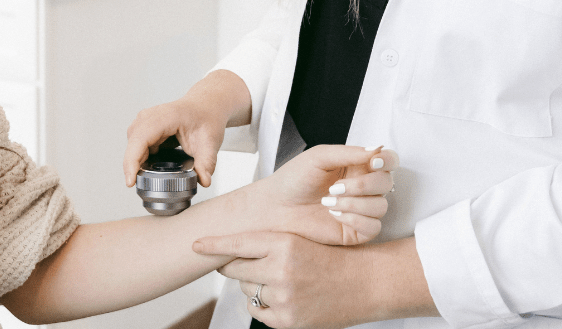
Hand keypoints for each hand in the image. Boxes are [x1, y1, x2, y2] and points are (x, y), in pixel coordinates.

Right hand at [124, 71, 249, 187]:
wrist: (206, 107)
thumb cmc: (206, 118)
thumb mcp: (210, 141)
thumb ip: (207, 162)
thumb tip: (204, 181)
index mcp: (166, 116)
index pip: (141, 138)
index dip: (132, 160)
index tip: (131, 181)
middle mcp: (151, 116)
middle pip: (134, 144)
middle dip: (134, 167)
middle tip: (143, 186)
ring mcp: (146, 121)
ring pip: (134, 146)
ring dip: (139, 163)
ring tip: (152, 177)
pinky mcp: (146, 129)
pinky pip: (138, 147)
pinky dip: (143, 160)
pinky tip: (153, 169)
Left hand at [194, 231, 366, 328]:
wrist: (365, 283)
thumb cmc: (335, 258)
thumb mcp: (301, 241)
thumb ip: (270, 245)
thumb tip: (236, 252)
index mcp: (285, 243)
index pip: (239, 243)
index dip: (214, 245)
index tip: (196, 245)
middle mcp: (281, 269)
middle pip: (236, 269)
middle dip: (237, 266)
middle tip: (252, 263)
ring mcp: (284, 297)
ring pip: (247, 290)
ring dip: (255, 285)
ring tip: (283, 280)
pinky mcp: (287, 320)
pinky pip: (258, 312)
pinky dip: (265, 306)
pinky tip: (285, 297)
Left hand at [258, 145, 396, 245]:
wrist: (275, 208)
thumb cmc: (294, 179)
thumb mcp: (319, 157)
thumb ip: (349, 152)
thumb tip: (377, 149)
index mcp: (356, 166)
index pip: (387, 160)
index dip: (387, 160)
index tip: (372, 162)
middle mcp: (363, 187)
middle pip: (387, 183)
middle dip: (364, 185)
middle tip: (335, 188)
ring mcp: (361, 210)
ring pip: (381, 206)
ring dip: (355, 203)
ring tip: (328, 202)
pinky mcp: (356, 231)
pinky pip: (374, 227)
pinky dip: (356, 219)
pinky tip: (334, 215)